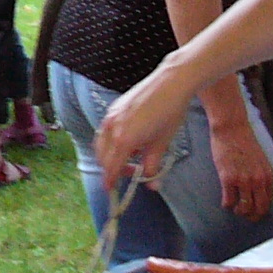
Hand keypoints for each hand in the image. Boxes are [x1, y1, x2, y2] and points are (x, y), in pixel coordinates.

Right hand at [94, 66, 196, 188]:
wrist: (171, 82)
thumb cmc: (170, 112)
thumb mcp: (162, 143)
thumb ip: (153, 165)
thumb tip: (151, 184)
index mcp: (124, 140)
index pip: (111, 168)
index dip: (110, 181)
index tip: (111, 190)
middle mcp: (112, 129)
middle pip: (103, 158)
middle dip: (113, 169)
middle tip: (132, 173)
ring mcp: (111, 116)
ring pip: (101, 144)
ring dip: (110, 155)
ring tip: (132, 156)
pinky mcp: (114, 109)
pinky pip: (106, 131)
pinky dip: (112, 141)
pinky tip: (130, 140)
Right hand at [208, 116, 272, 219]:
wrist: (232, 128)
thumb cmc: (244, 142)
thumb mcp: (261, 160)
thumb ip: (262, 175)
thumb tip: (260, 190)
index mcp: (268, 175)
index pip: (268, 202)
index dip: (261, 210)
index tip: (254, 212)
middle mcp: (258, 180)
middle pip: (259, 209)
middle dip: (252, 216)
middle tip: (245, 216)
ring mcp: (243, 180)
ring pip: (244, 208)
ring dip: (238, 211)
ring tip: (234, 207)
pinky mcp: (228, 178)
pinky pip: (229, 201)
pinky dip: (226, 204)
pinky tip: (225, 200)